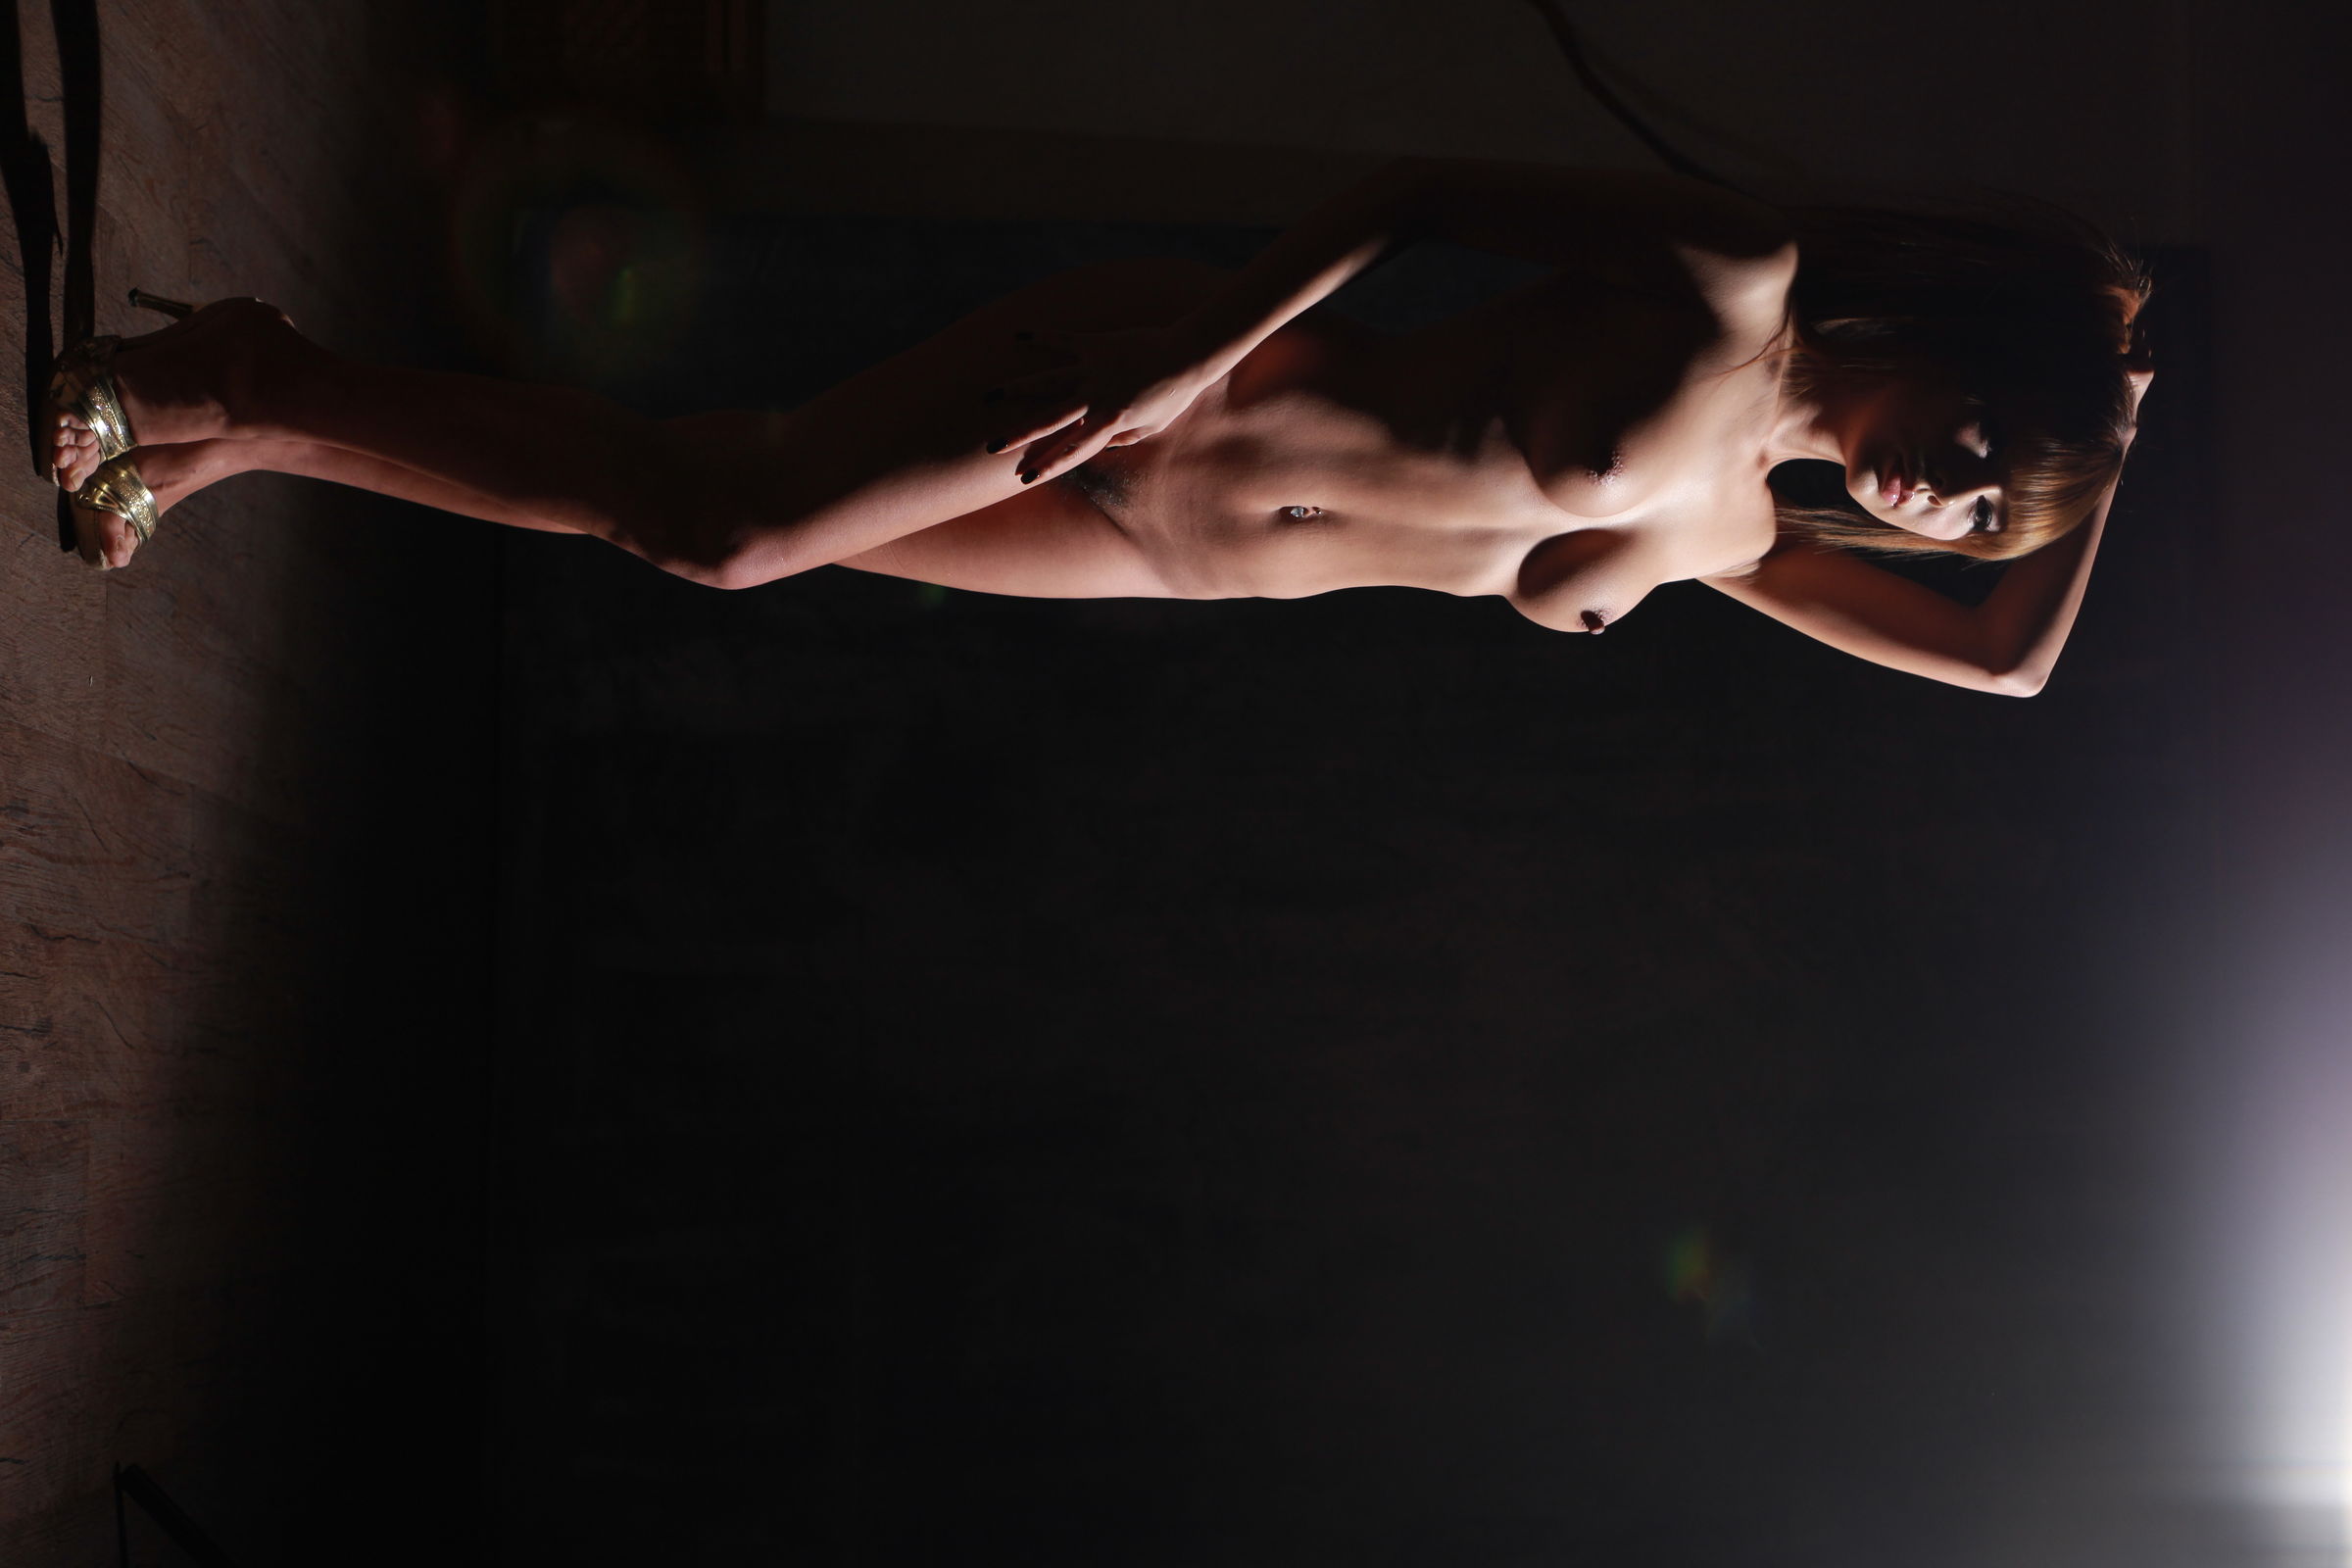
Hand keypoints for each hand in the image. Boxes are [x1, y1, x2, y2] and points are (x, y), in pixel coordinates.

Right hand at [981, 325, 1216, 484]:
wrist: (1188, 355)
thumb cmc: (1173, 396)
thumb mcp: (1152, 428)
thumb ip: (1124, 439)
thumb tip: (1102, 447)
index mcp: (1111, 422)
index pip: (1073, 451)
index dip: (1048, 465)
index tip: (1025, 478)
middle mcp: (1097, 399)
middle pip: (1051, 421)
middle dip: (1020, 435)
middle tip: (992, 445)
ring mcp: (1094, 371)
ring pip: (1049, 382)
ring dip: (1019, 389)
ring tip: (991, 395)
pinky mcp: (1096, 345)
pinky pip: (1064, 341)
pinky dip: (1042, 337)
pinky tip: (1019, 335)